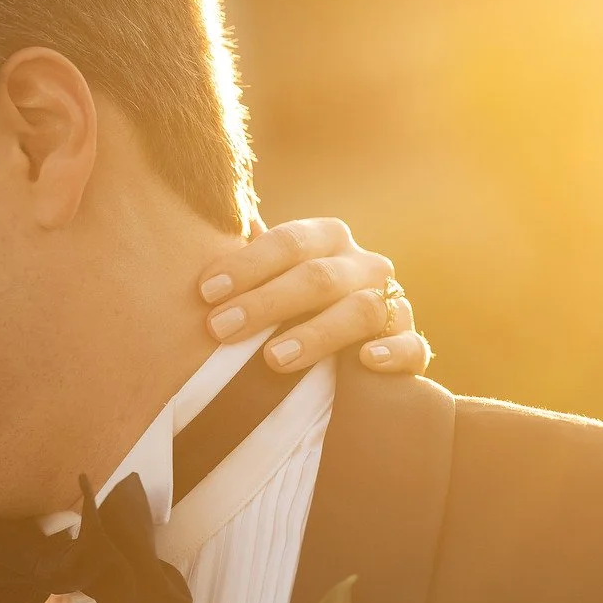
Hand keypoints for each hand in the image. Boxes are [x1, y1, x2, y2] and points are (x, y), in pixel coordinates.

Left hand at [197, 216, 432, 376]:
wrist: (350, 353)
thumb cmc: (290, 311)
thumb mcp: (267, 284)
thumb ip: (243, 269)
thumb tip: (190, 249)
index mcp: (328, 240)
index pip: (290, 242)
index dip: (247, 265)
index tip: (205, 292)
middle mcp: (364, 265)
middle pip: (319, 277)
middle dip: (266, 302)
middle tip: (220, 328)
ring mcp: (393, 304)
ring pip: (363, 309)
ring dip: (317, 333)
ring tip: (273, 358)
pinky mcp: (412, 346)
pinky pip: (412, 346)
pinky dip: (393, 352)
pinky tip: (366, 362)